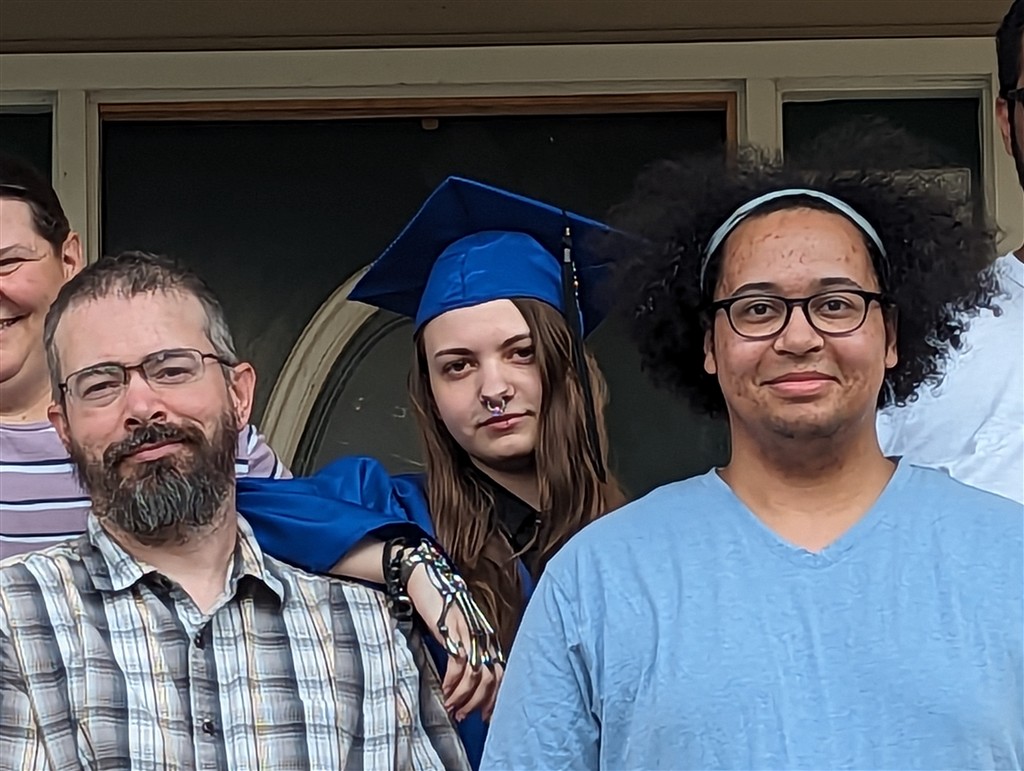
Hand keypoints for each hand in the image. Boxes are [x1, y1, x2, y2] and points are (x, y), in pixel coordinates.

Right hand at [406, 563, 502, 720]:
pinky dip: (452, 684)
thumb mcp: (459, 631)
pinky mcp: (454, 633)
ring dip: (463, 697)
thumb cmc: (441, 607)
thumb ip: (466, 650)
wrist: (427, 580)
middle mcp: (483, 637)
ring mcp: (470, 635)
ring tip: (451, 708)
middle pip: (492, 679)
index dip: (495, 698)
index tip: (485, 716)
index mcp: (488, 638)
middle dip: (479, 703)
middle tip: (464, 716)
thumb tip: (466, 680)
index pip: (501, 674)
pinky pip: (459, 666)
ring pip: (476, 676)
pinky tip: (444, 692)